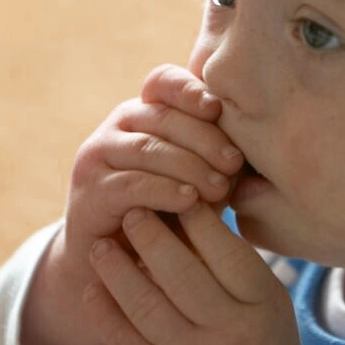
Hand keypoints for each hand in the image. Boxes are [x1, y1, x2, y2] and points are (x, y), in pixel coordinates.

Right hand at [60, 64, 243, 287]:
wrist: (119, 262)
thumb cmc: (170, 213)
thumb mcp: (199, 178)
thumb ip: (218, 158)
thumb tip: (255, 149)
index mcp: (145, 111)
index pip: (163, 82)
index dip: (189, 89)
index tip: (218, 108)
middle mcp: (118, 125)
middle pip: (163, 116)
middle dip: (205, 138)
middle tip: (235, 163)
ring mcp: (98, 155)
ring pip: (149, 149)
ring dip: (190, 166)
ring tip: (220, 188)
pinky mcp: (90, 191)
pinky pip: (131, 183)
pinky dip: (164, 190)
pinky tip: (189, 200)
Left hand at [83, 201, 304, 344]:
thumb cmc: (260, 333)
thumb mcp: (264, 294)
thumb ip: (232, 256)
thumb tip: (187, 204)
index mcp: (258, 303)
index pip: (224, 250)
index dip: (196, 218)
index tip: (176, 191)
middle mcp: (225, 331)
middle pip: (180, 274)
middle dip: (150, 236)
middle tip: (132, 211)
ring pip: (145, 306)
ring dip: (117, 270)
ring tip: (102, 245)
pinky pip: (124, 343)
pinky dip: (104, 312)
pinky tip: (93, 288)